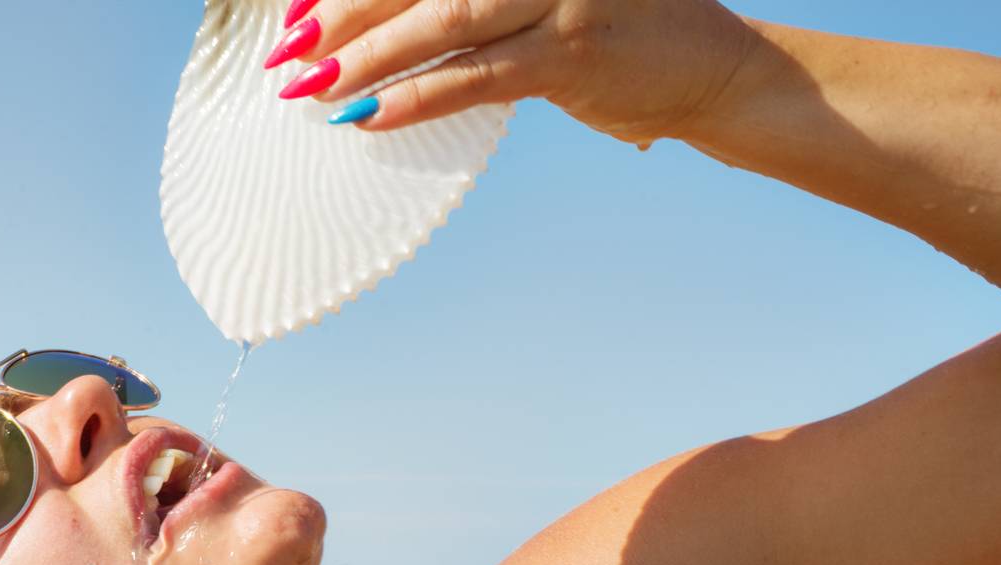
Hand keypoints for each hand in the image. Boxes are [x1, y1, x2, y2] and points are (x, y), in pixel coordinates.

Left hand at [265, 0, 760, 145]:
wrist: (715, 69)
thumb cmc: (619, 35)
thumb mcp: (546, 2)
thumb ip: (480, 9)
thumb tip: (389, 33)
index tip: (297, 10)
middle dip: (342, 12)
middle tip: (285, 48)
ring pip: (440, 19)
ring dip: (367, 55)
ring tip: (311, 84)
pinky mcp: (571, 54)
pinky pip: (477, 76)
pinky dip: (418, 96)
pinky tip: (367, 117)